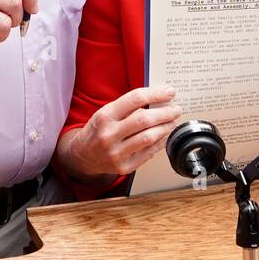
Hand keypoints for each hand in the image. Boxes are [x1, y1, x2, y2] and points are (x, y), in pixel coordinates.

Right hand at [62, 85, 181, 180]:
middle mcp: (109, 135)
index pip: (135, 99)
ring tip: (171, 122)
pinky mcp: (124, 167)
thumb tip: (157, 99)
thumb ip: (129, 107)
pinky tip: (163, 136)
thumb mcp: (106, 113)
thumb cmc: (98, 130)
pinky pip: (148, 153)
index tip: (169, 92)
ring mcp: (116, 153)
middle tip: (175, 109)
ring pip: (149, 137)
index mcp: (105, 116)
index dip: (156, 94)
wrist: (82, 156)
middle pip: (144, 119)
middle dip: (165, 113)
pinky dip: (160, 142)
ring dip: (165, 128)